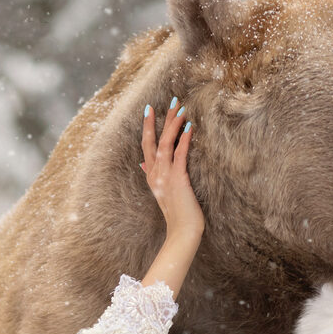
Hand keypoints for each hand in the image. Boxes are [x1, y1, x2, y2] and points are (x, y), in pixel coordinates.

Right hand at [140, 98, 202, 242]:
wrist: (182, 231)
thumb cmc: (177, 213)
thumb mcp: (162, 192)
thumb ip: (153, 175)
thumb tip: (143, 163)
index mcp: (151, 175)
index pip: (146, 146)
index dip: (147, 127)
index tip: (149, 110)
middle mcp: (155, 173)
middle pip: (153, 141)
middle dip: (159, 120)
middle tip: (166, 102)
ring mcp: (165, 176)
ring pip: (165, 144)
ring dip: (173, 125)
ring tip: (180, 109)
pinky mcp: (178, 179)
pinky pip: (180, 155)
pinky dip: (184, 140)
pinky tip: (189, 128)